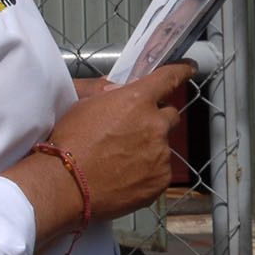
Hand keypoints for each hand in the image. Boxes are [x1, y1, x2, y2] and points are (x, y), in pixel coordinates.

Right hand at [6, 62, 193, 246]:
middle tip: (135, 131)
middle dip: (157, 119)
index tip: (189, 68)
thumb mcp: (83, 105)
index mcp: (137, 100)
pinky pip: (160, 171)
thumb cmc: (69, 142)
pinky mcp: (161, 180)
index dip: (181, 71)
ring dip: (149, 149)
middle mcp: (155, 124)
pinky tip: (125, 177)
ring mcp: (161, 154)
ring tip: (121, 161)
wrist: (65, 185)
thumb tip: (119, 89)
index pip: (169, 78)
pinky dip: (147, 173)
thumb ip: (107, 93)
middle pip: (170, 115)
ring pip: (163, 146)